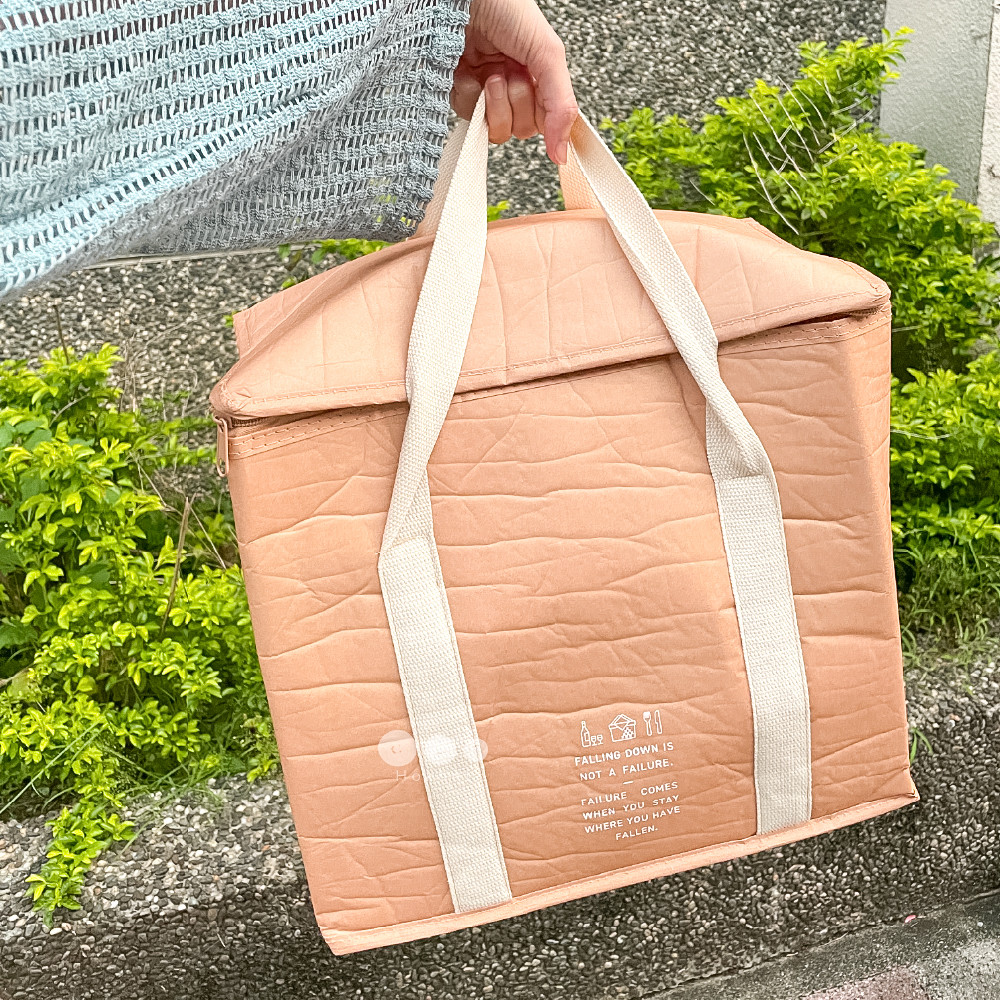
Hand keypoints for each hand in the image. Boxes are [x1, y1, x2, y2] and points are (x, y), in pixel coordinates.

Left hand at [451, 0, 577, 163]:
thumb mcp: (547, 54)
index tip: (539, 102)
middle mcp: (513, 88)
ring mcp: (486, 93)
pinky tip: (469, 71)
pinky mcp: (461, 93)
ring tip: (491, 73)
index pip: (547, 120)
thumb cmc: (508, 10)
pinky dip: (469, 95)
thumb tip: (562, 155)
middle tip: (511, 74)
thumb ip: (561, 105)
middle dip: (517, 103)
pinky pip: (468, 117)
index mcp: (538, 78)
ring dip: (495, 102)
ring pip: (496, 130)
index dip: (545, 117)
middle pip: (522, 129)